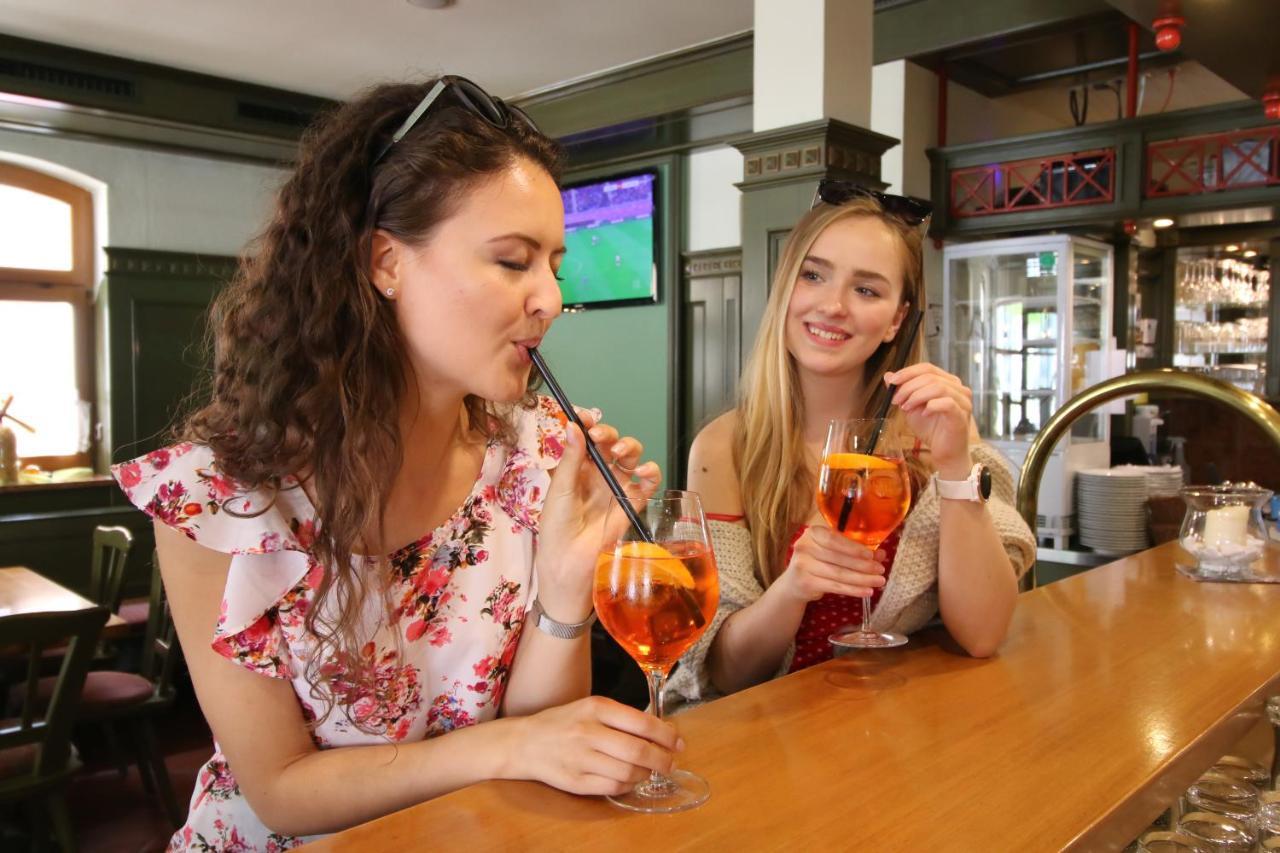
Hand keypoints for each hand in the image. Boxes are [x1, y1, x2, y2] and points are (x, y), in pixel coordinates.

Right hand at [506, 696, 681, 795]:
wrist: (523, 742)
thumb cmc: (563, 722)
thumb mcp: (591, 708)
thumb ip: (622, 718)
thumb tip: (662, 731)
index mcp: (596, 708)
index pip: (642, 723)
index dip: (666, 736)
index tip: (678, 743)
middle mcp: (588, 732)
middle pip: (638, 751)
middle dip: (662, 760)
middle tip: (670, 763)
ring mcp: (580, 759)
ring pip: (628, 772)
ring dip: (646, 774)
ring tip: (648, 770)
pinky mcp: (575, 782)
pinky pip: (613, 787)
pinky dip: (628, 785)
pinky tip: (630, 779)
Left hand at [536, 408, 661, 620]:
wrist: (569, 564)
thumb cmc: (557, 529)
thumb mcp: (560, 490)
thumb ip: (571, 459)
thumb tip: (573, 425)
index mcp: (577, 469)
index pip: (587, 439)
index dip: (588, 424)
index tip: (584, 415)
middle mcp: (599, 475)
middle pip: (612, 443)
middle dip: (609, 433)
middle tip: (600, 435)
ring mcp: (617, 488)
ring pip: (632, 457)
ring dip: (630, 447)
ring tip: (619, 452)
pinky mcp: (633, 504)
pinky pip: (649, 483)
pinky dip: (651, 472)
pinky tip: (643, 472)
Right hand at [773, 526, 885, 603]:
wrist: (795, 582)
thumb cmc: (818, 561)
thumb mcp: (833, 551)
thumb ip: (854, 550)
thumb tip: (880, 554)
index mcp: (812, 533)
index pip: (833, 539)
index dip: (853, 547)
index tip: (871, 555)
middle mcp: (804, 547)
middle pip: (838, 558)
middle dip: (863, 565)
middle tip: (881, 570)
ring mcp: (802, 565)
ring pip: (838, 574)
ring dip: (861, 579)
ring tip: (879, 582)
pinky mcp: (805, 582)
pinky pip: (834, 586)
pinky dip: (853, 590)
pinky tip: (866, 591)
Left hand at [885, 363, 973, 476]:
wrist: (944, 452)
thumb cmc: (930, 429)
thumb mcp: (911, 407)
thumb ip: (902, 391)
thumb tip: (888, 376)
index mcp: (947, 382)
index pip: (927, 368)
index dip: (908, 372)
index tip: (892, 381)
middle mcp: (958, 388)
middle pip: (931, 376)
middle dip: (908, 387)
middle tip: (896, 400)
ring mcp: (963, 401)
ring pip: (938, 387)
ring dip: (917, 396)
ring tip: (906, 408)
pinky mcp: (962, 415)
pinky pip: (947, 403)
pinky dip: (931, 406)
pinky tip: (923, 414)